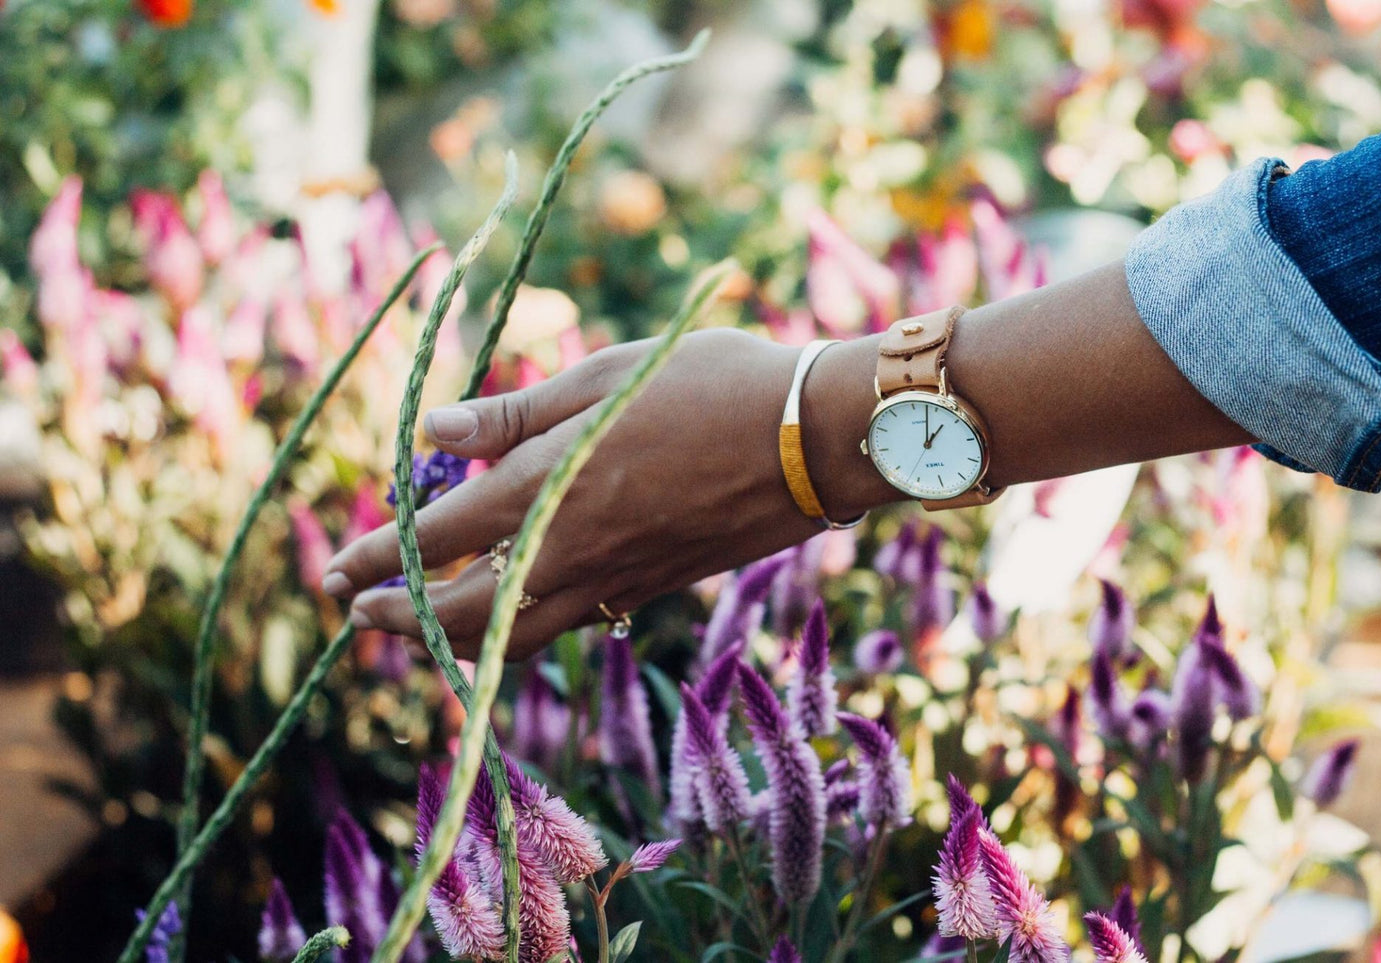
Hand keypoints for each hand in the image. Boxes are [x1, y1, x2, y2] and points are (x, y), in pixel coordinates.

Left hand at [323, 329, 895, 660]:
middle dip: (399, 616)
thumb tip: (433, 430)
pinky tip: (515, 608)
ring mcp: (612, 579)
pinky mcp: (649, 589)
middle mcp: (569, 548)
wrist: (811, 437)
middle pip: (462, 610)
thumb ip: (514, 412)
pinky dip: (521, 630)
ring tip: (423, 625)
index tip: (335, 570)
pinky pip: (567, 625)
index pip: (435, 538)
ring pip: (513, 636)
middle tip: (357, 611)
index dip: (378, 558)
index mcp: (547, 483)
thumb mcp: (603, 376)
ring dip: (455, 637)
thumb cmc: (710, 381)